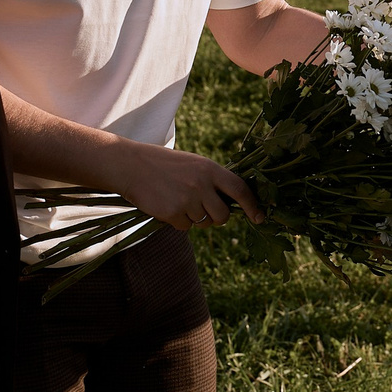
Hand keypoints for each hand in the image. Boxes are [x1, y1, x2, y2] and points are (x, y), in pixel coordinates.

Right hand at [115, 145, 267, 229]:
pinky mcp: (173, 213)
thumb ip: (213, 181)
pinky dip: (177, 221)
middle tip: (202, 209)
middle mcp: (202, 184)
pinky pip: (185, 227)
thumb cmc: (164, 165)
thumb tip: (233, 204)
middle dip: (216, 218)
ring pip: (203, 223)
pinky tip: (166, 204)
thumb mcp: (193, 164)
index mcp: (210, 169)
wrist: (131, 165)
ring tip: (177, 199)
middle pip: (223, 216)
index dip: (253, 206)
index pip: (240, 189)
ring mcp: (188, 200)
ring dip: (194, 218)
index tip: (260, 217)